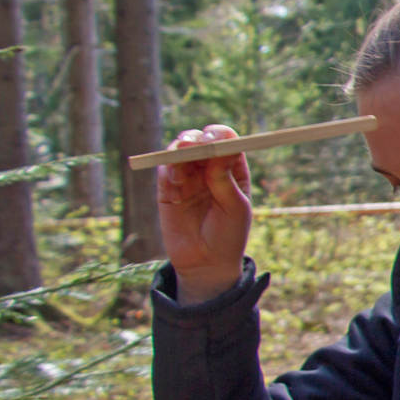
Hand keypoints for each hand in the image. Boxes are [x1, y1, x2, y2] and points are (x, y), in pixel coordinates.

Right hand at [156, 125, 252, 303]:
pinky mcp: (167, 189)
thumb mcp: (234, 208)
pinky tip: (176, 189)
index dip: (220, 135)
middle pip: (200, 140)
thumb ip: (225, 180)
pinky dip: (168, 172)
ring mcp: (187, 177)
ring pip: (178, 150)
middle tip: (193, 144)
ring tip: (181, 170)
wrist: (206, 263)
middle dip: (195, 138)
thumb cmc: (229, 235)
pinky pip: (164, 171)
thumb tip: (220, 150)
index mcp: (232, 169)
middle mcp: (209, 168)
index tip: (215, 139)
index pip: (227, 141)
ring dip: (178, 152)